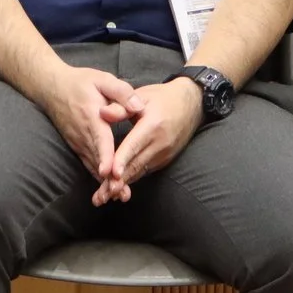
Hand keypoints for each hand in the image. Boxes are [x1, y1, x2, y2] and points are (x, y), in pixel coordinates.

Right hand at [27, 61, 135, 192]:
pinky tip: (108, 189)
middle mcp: (83, 135)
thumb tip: (138, 105)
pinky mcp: (77, 146)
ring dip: (104, 182)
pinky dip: (98, 177)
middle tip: (123, 194)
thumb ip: (121, 92)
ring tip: (120, 196)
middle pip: (97, 160)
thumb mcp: (102, 79)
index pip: (100, 141)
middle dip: (109, 179)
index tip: (109, 172)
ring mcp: (78, 142)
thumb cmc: (79, 82)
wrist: (51, 88)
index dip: (105, 157)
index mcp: (92, 118)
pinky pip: (88, 164)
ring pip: (92, 166)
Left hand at [102, 77, 206, 203]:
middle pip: (136, 165)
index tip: (111, 174)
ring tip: (105, 197)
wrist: (191, 104)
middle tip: (101, 195)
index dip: (122, 160)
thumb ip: (121, 106)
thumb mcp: (142, 95)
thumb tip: (102, 113)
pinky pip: (145, 171)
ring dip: (123, 185)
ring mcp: (164, 153)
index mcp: (153, 125)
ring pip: (140, 172)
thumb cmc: (162, 98)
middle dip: (118, 182)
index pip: (134, 145)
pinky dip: (132, 179)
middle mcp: (160, 143)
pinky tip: (118, 188)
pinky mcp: (165, 159)